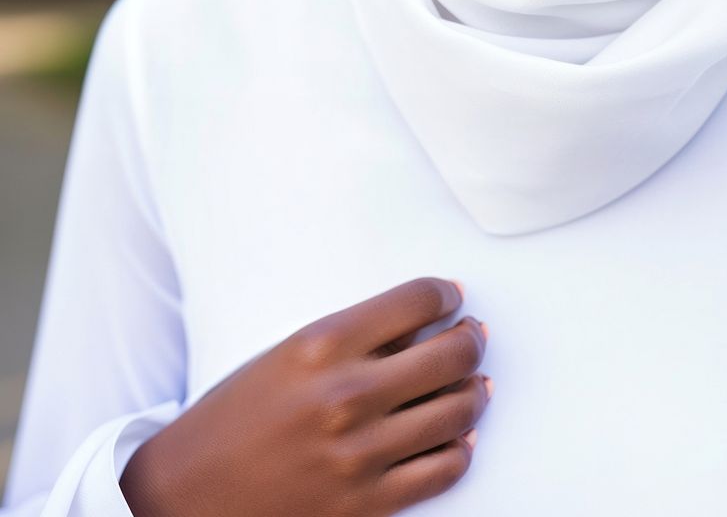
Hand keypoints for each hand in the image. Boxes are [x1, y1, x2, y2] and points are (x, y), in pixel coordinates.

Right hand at [120, 277, 490, 515]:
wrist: (187, 495)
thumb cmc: (236, 416)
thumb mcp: (289, 354)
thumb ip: (357, 337)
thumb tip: (426, 322)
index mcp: (321, 345)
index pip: (417, 299)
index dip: (445, 293)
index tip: (451, 297)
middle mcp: (345, 395)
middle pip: (452, 352)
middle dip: (472, 338)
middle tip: (472, 335)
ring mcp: (360, 454)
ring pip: (459, 411)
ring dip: (476, 390)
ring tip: (474, 383)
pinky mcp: (367, 504)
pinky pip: (445, 469)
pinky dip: (462, 447)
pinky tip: (458, 434)